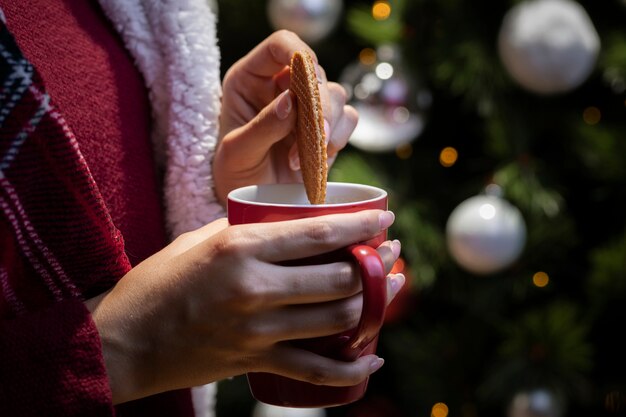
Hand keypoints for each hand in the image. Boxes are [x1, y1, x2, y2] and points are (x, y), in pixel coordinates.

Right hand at [86, 210, 402, 403]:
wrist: (125, 342)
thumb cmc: (158, 282)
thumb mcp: (199, 240)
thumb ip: (246, 230)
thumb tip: (288, 223)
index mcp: (240, 248)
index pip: (318, 233)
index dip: (361, 225)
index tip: (385, 218)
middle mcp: (254, 289)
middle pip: (338, 278)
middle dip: (377, 264)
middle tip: (391, 253)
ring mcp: (257, 331)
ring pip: (337, 321)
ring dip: (375, 305)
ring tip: (391, 289)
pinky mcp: (255, 362)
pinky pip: (315, 371)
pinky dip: (351, 368)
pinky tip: (373, 358)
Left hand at [213, 30, 357, 203]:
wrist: (251, 206)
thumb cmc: (234, 175)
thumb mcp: (236, 153)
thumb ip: (260, 127)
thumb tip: (291, 102)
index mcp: (252, 79)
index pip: (281, 45)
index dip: (298, 54)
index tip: (307, 81)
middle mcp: (282, 87)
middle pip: (316, 73)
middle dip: (320, 106)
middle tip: (314, 137)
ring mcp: (306, 107)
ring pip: (337, 95)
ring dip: (328, 126)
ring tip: (306, 158)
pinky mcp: (325, 129)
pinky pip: (348, 121)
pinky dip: (338, 139)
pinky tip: (317, 160)